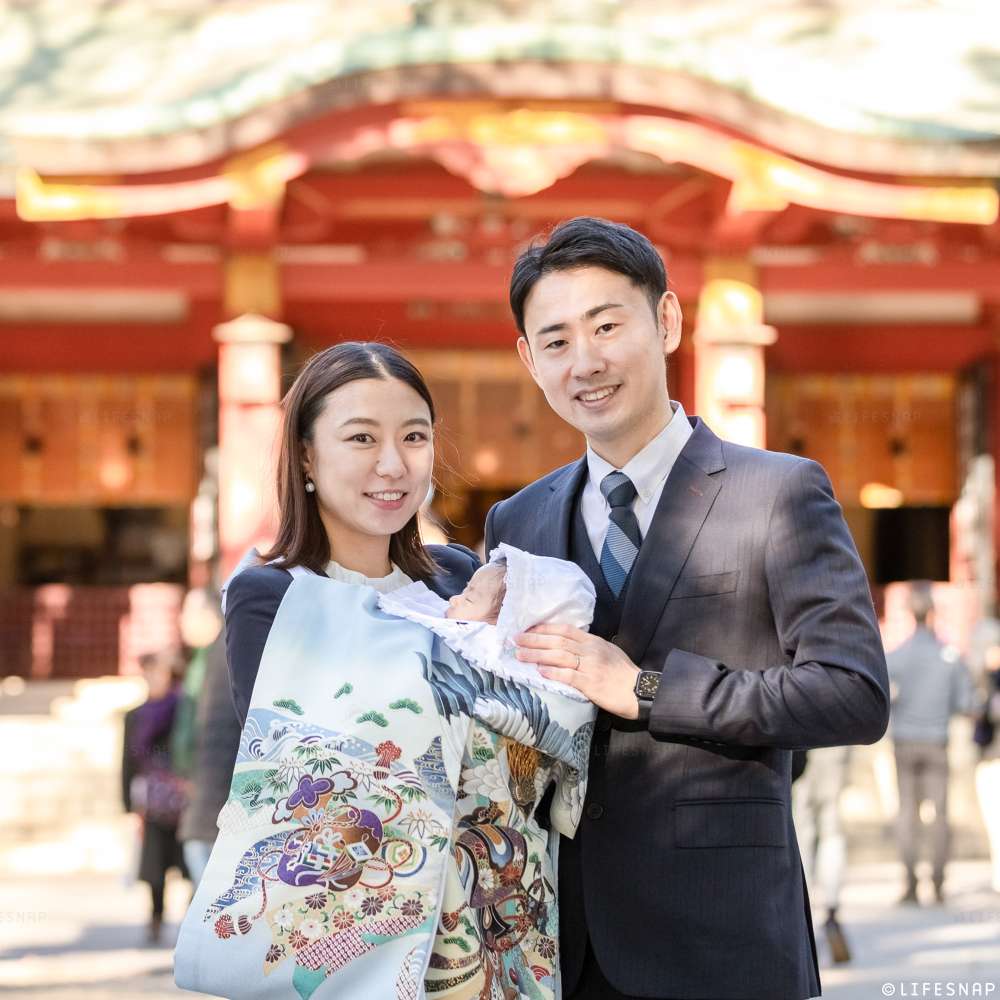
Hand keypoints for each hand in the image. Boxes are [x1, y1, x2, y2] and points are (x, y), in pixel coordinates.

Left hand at [514, 623, 640, 718]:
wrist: (640, 690)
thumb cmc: (624, 673)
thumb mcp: (608, 652)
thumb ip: (589, 648)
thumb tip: (569, 646)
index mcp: (593, 641)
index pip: (565, 630)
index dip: (544, 628)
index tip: (528, 629)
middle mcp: (590, 650)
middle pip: (557, 641)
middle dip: (534, 640)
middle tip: (516, 640)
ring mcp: (590, 666)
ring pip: (559, 656)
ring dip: (537, 654)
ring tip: (520, 655)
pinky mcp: (590, 683)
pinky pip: (568, 675)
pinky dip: (553, 672)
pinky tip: (540, 671)